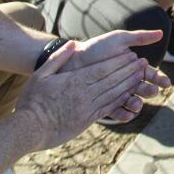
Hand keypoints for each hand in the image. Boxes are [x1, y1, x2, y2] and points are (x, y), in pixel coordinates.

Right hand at [14, 42, 154, 149]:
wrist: (28, 130)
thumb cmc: (32, 101)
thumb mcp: (41, 74)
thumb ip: (59, 58)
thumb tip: (73, 43)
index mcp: (75, 81)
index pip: (104, 69)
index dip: (120, 62)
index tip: (132, 55)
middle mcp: (85, 94)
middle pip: (113, 80)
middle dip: (130, 70)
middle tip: (144, 63)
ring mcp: (87, 108)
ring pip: (114, 94)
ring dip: (130, 84)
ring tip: (142, 76)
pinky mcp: (87, 120)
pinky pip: (108, 108)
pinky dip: (121, 101)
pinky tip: (129, 96)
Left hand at [68, 30, 170, 124]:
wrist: (74, 61)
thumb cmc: (96, 48)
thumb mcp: (119, 40)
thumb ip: (140, 37)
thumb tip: (161, 33)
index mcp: (133, 67)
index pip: (151, 75)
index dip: (159, 79)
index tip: (165, 82)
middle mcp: (127, 81)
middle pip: (144, 90)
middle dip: (149, 91)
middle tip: (151, 91)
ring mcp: (117, 94)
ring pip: (133, 102)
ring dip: (138, 104)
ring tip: (136, 102)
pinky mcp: (105, 105)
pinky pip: (118, 113)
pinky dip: (125, 115)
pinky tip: (127, 113)